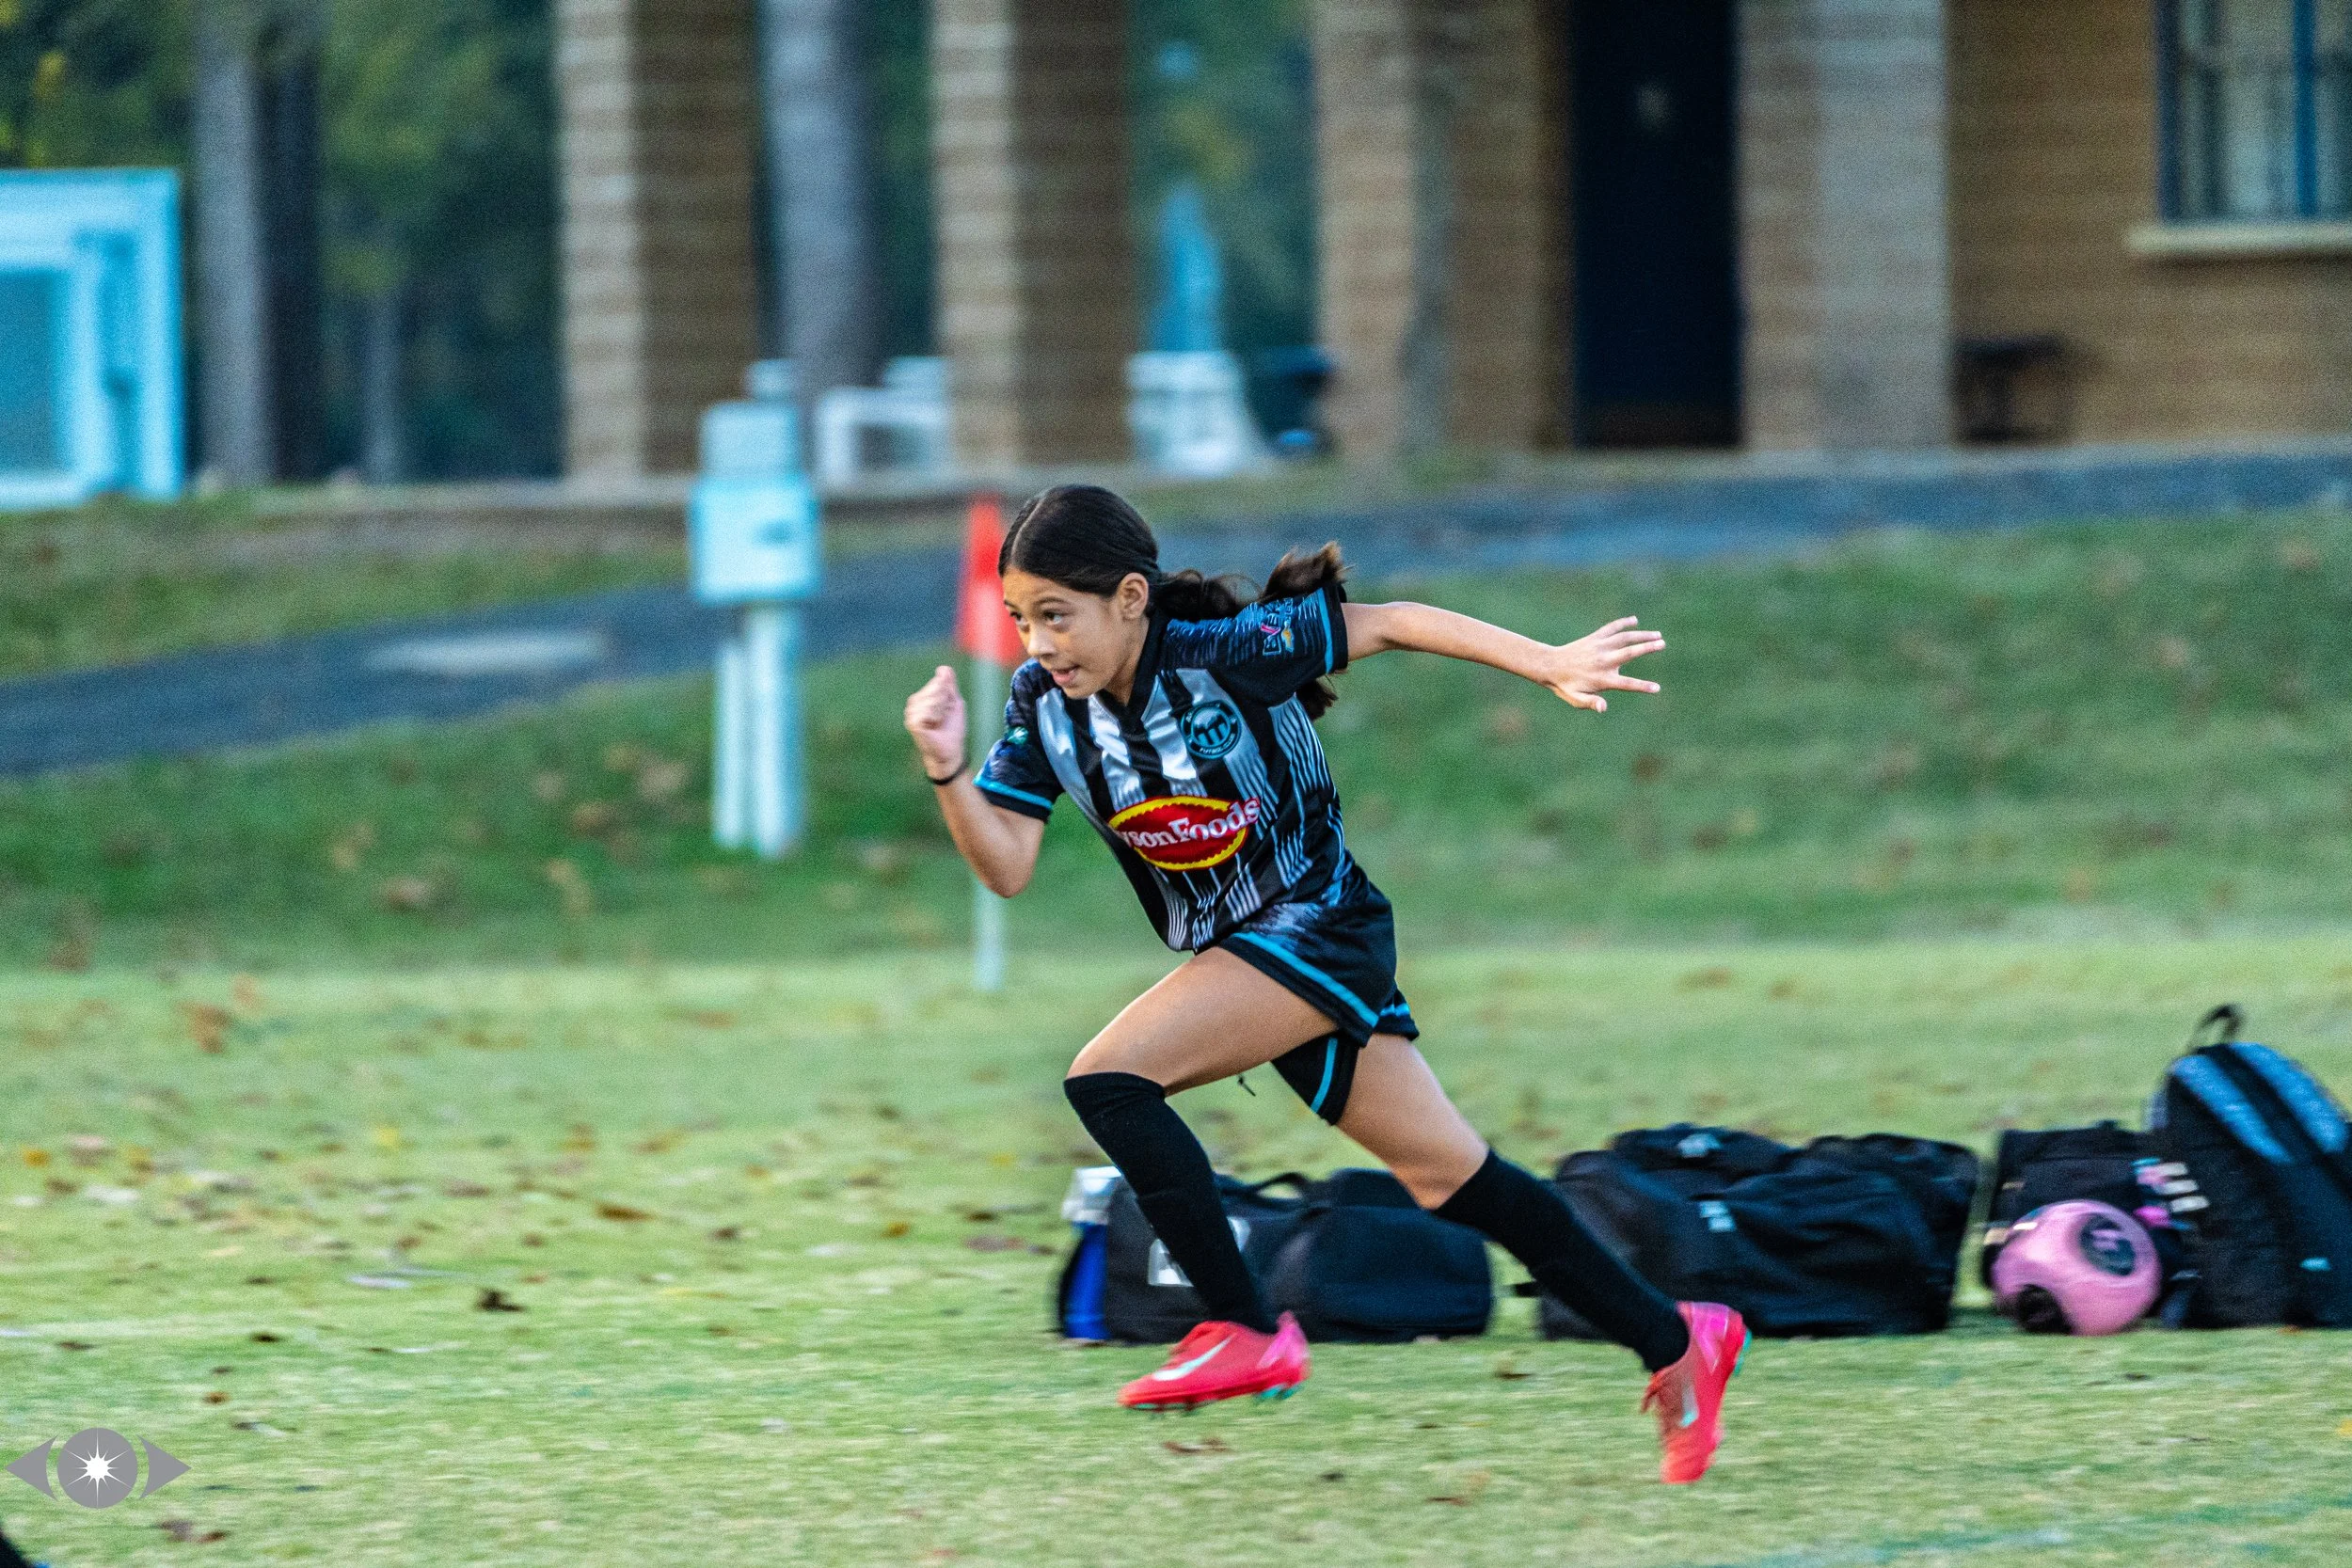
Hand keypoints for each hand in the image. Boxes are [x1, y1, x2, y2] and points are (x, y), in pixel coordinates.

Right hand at [904, 664, 968, 775]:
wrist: (951, 750)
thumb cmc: (953, 728)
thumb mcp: (954, 702)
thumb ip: (949, 685)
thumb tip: (944, 668)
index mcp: (923, 696)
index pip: (938, 681)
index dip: (949, 693)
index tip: (948, 707)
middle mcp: (914, 702)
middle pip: (935, 688)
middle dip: (945, 701)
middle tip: (944, 716)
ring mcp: (911, 713)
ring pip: (932, 699)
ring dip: (941, 711)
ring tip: (939, 721)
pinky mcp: (912, 722)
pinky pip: (927, 711)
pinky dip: (935, 717)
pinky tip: (933, 725)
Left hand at [1536, 617, 1664, 712]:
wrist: (1550, 666)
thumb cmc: (1565, 686)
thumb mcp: (1576, 699)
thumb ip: (1591, 703)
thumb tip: (1603, 708)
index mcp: (1602, 678)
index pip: (1626, 684)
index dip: (1642, 686)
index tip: (1657, 688)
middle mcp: (1603, 660)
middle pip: (1629, 652)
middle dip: (1647, 648)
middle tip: (1662, 644)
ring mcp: (1599, 647)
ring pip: (1624, 637)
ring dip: (1642, 635)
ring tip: (1657, 635)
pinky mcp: (1595, 638)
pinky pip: (1611, 628)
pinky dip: (1623, 623)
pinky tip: (1634, 620)